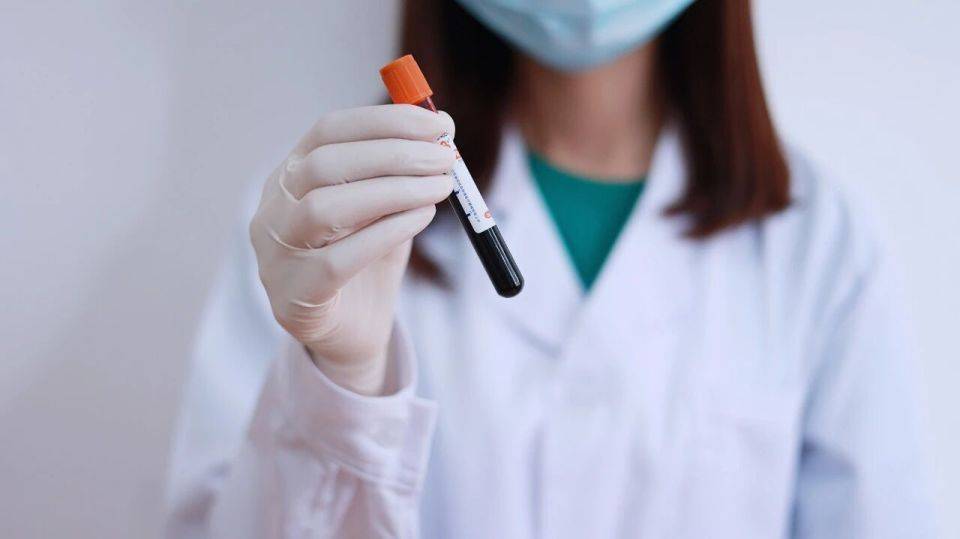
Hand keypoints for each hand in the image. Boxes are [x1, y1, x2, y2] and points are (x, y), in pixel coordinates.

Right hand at [249, 105, 454, 393]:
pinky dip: (386, 233)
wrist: (354, 333)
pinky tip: (422, 219)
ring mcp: (276, 254)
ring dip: (393, 191)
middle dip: (394, 154)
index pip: (329, 130)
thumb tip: (442, 131)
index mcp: (290, 175)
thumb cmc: (368, 259)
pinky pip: (338, 260)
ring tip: (440, 187)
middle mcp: (273, 209)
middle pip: (324, 164)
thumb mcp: (386, 207)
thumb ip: (403, 172)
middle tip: (445, 158)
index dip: (386, 121)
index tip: (440, 124)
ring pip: (324, 208)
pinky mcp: (294, 296)